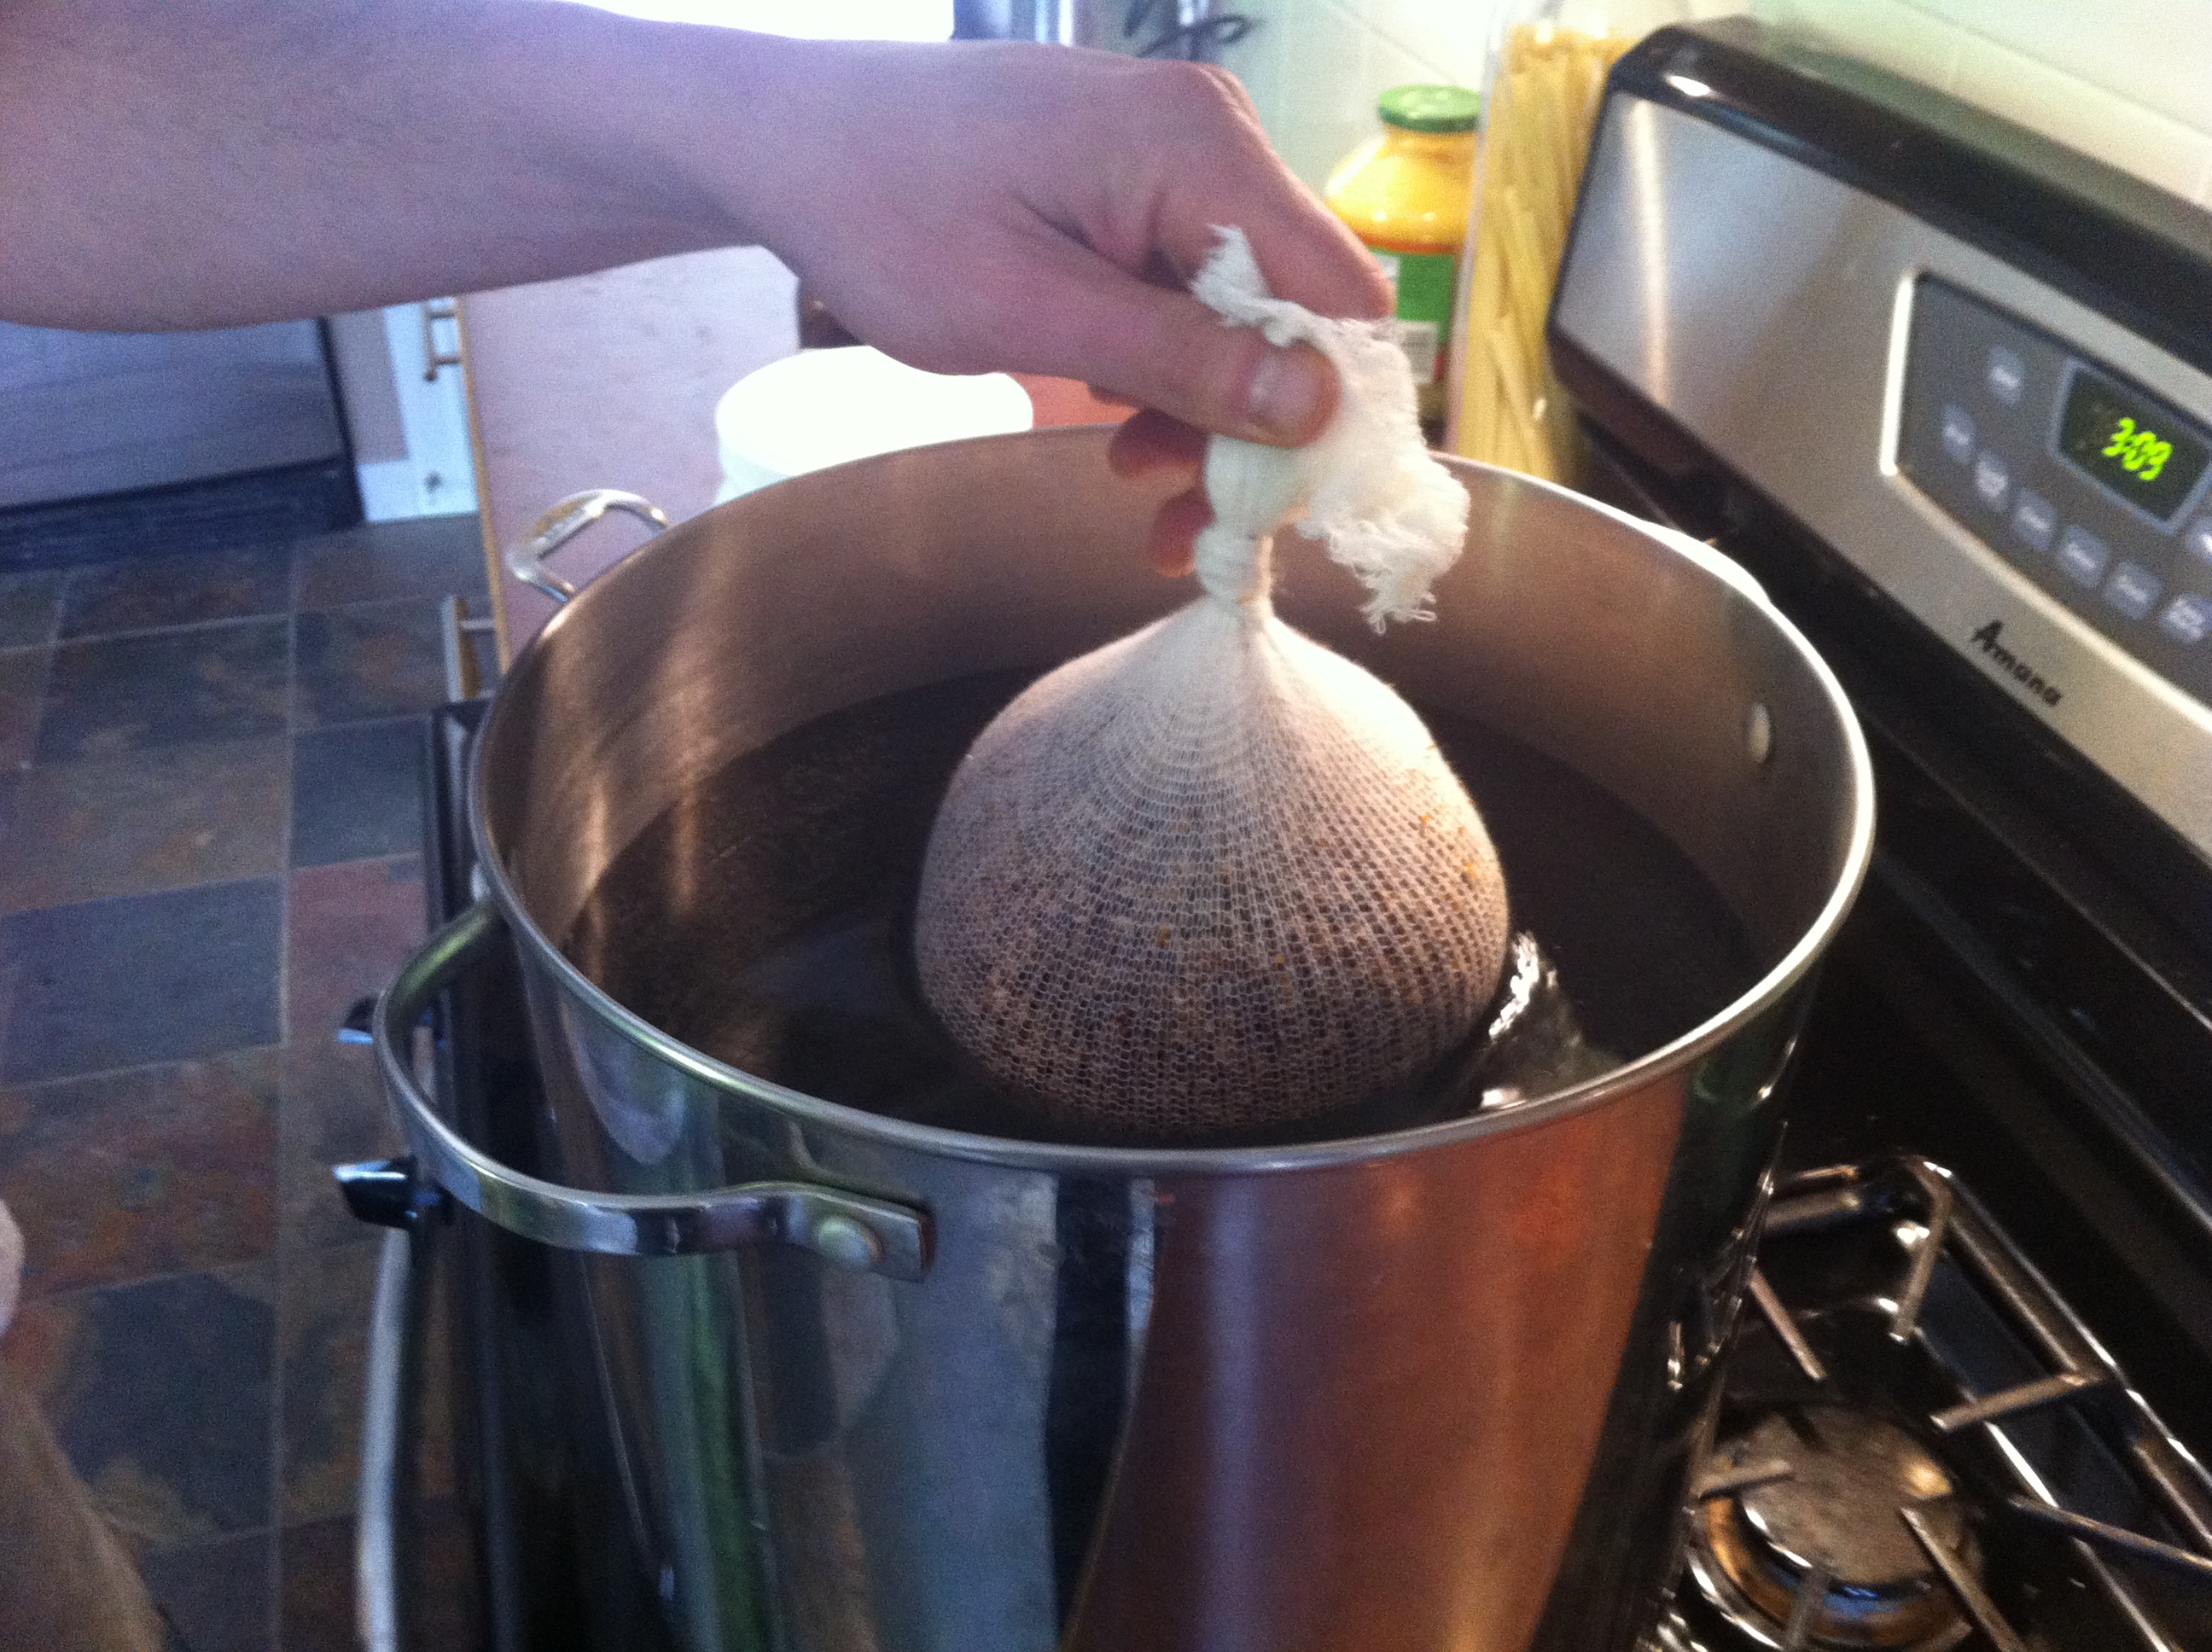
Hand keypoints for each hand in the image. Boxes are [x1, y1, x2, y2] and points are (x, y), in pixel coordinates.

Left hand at [717, 40, 1387, 450]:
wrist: (787, 139)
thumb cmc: (886, 215)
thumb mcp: (1032, 313)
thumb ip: (1179, 360)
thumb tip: (1317, 408)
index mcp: (1199, 149)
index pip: (1339, 294)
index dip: (1328, 413)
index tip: (1271, 508)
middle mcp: (1211, 139)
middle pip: (1298, 312)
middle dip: (1253, 432)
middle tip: (1183, 529)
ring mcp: (1175, 158)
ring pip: (1246, 316)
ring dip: (1205, 416)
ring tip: (1135, 486)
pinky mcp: (1137, 186)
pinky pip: (1192, 294)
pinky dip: (1168, 372)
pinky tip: (1117, 424)